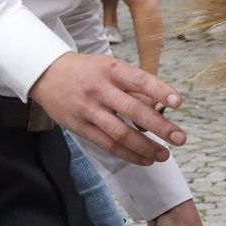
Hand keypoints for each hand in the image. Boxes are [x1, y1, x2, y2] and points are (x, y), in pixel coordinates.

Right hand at [28, 52, 184, 164]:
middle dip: (159, 126)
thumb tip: (159, 107)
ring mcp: (88, 110)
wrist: (45, 74)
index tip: (178, 103)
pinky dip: (127, 154)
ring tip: (163, 155)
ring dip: (145, 146)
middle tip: (180, 138)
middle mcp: (99, 90)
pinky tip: (143, 159)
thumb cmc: (84, 70)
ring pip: (120, 133)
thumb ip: (130, 85)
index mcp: (110, 70)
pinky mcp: (79, 126)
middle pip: (133, 110)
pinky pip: (106, 144)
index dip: (159, 91)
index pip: (139, 80)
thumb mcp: (107, 66)